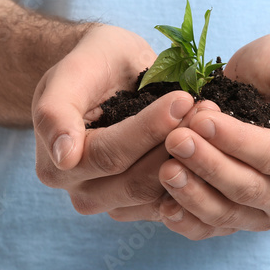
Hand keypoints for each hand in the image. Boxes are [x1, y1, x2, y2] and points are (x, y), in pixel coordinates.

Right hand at [33, 24, 194, 215]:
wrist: (107, 71)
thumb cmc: (91, 64)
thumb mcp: (71, 73)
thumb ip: (56, 111)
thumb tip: (64, 157)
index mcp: (58, 166)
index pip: (110, 155)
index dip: (149, 129)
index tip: (183, 98)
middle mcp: (83, 193)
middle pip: (137, 181)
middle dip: (175, 143)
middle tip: (206, 108)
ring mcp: (114, 204)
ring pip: (159, 193)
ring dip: (191, 157)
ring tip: (210, 117)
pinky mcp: (144, 205)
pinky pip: (174, 200)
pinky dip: (197, 171)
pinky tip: (213, 139)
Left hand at [156, 33, 269, 239]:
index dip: (236, 141)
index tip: (202, 118)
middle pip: (246, 188)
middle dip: (208, 163)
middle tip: (175, 138)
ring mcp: (265, 213)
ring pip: (226, 213)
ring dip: (192, 192)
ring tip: (165, 166)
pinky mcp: (236, 219)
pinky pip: (209, 228)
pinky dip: (185, 219)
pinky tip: (163, 204)